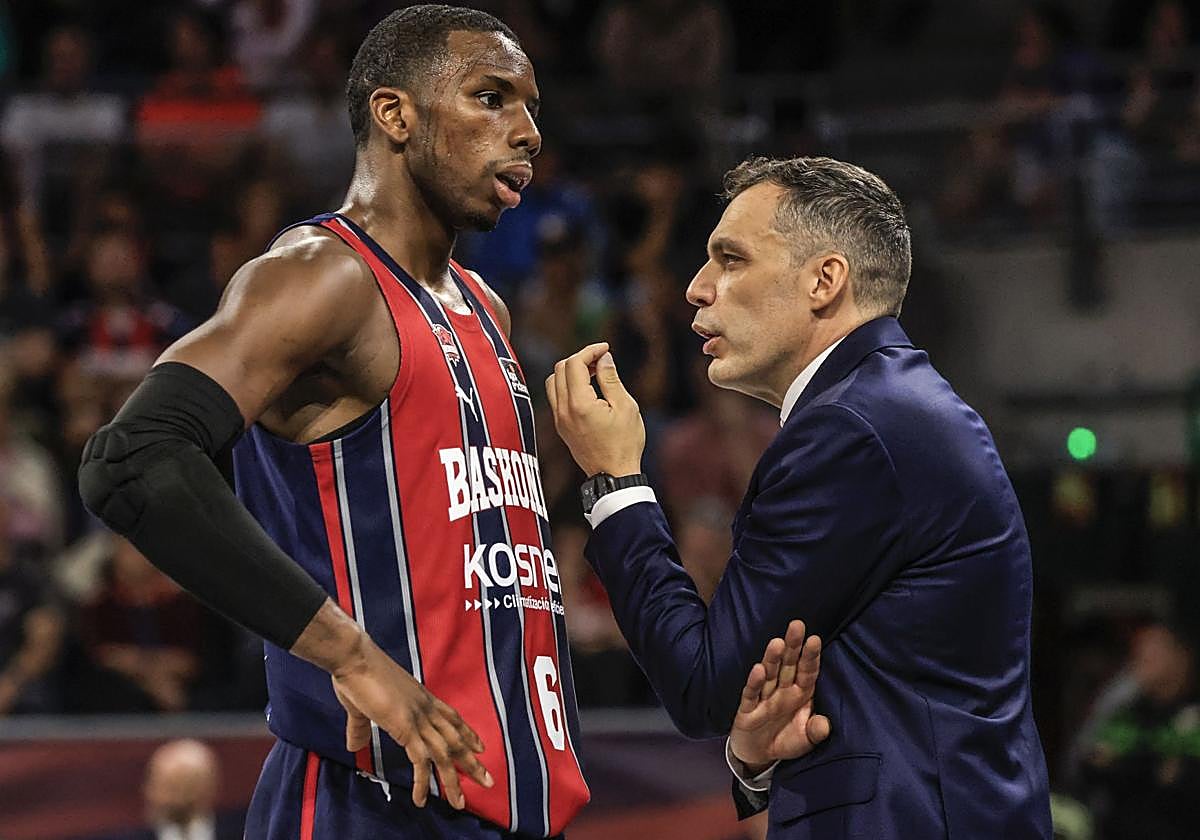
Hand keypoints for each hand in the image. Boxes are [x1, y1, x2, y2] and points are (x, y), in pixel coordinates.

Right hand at [330, 638, 493, 809]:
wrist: (354, 657)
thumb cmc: (356, 673)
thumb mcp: (361, 706)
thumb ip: (359, 727)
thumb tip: (353, 747)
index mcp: (421, 697)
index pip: (452, 718)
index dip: (468, 733)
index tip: (481, 747)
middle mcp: (425, 708)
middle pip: (456, 739)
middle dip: (472, 762)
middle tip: (488, 780)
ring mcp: (418, 718)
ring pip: (444, 754)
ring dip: (453, 779)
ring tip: (460, 802)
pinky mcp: (405, 727)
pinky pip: (420, 760)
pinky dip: (422, 781)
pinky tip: (422, 799)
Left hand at [546, 342, 644, 476]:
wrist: (614, 476)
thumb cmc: (625, 443)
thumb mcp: (625, 407)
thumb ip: (611, 379)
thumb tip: (603, 357)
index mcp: (579, 404)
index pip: (574, 364)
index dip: (590, 350)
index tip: (606, 349)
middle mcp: (563, 410)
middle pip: (560, 368)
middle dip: (580, 358)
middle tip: (601, 361)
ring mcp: (559, 420)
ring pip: (553, 382)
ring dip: (570, 371)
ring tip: (593, 374)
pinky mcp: (560, 427)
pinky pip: (555, 396)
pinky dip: (567, 385)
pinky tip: (587, 390)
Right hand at [730, 620, 830, 772]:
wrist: (758, 755)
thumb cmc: (786, 739)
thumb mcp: (806, 740)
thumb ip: (816, 731)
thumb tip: (825, 725)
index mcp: (800, 693)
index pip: (807, 671)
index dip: (811, 656)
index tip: (815, 640)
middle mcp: (783, 690)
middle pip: (788, 665)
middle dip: (793, 646)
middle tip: (797, 625)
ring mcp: (764, 697)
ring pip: (770, 674)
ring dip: (772, 659)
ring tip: (778, 643)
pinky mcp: (748, 709)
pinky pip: (752, 694)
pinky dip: (755, 682)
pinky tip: (758, 669)